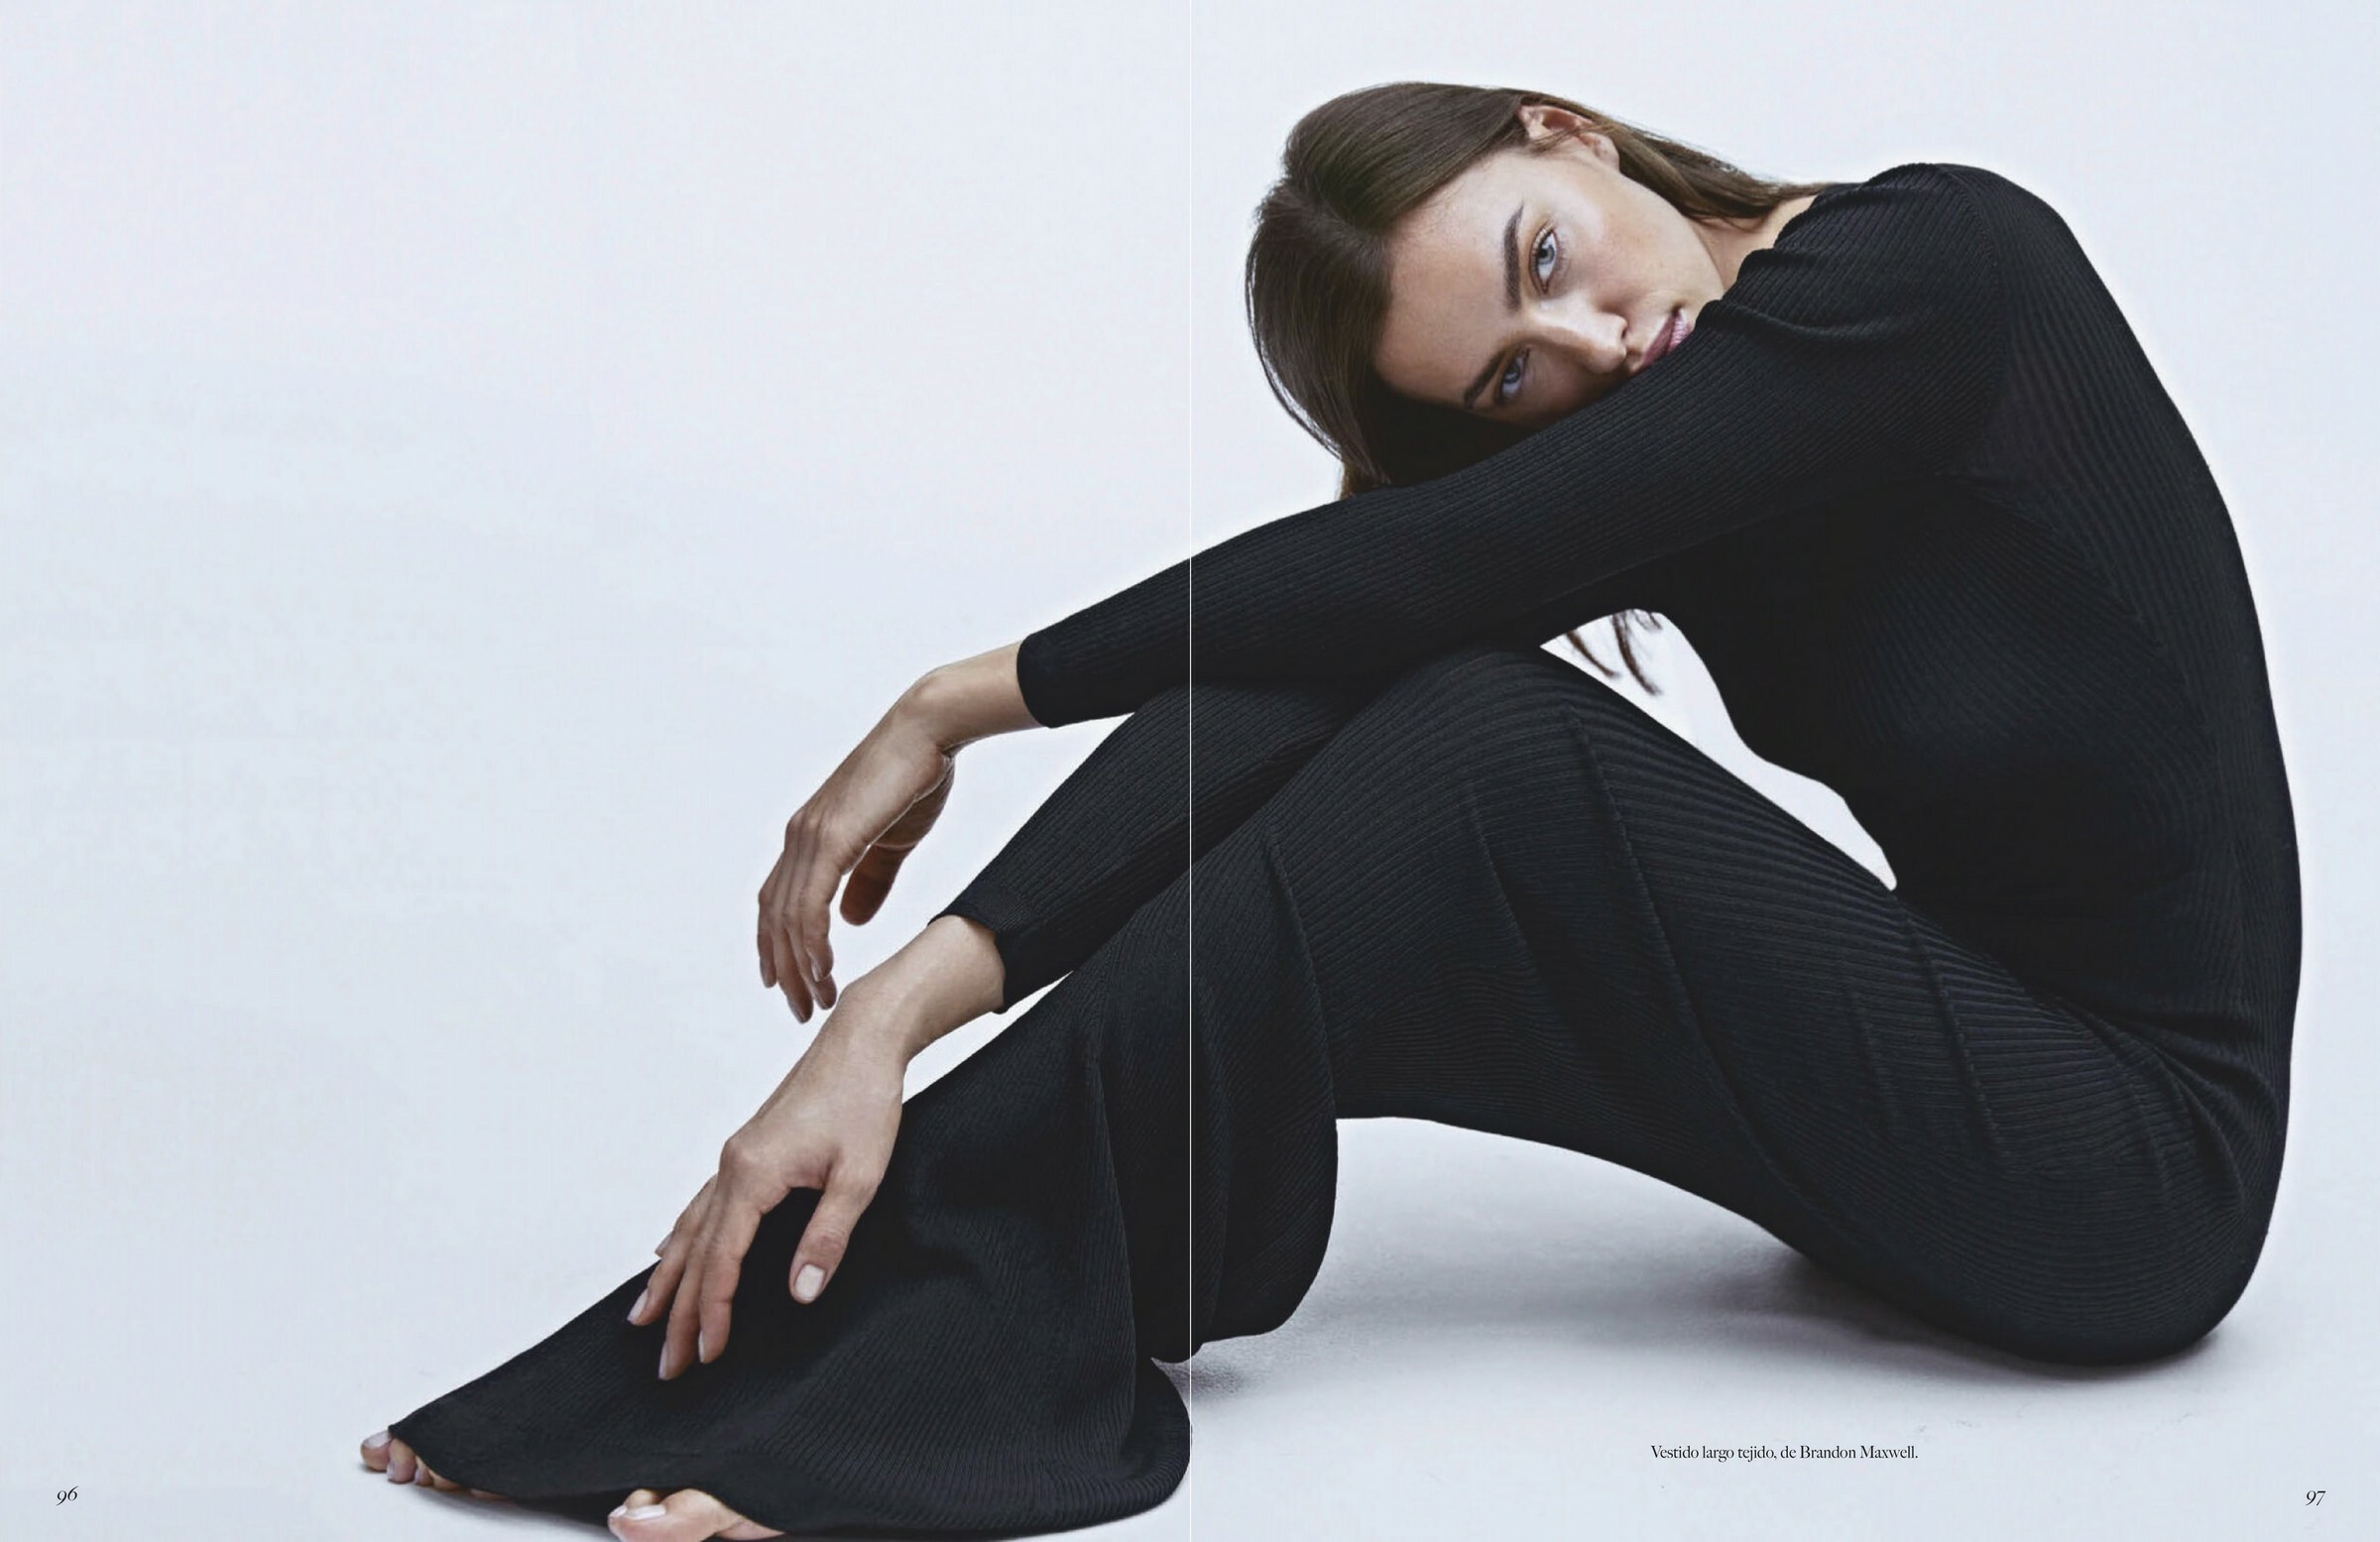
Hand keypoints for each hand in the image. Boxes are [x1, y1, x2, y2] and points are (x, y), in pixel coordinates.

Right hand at [630, 992, 908, 1379]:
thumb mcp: (860, 1176)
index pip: (723, 1261)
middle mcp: (734, 1166)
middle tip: (666, 1364)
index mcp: (754, 1175)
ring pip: (690, 1228)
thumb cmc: (865, 1101)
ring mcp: (737, 1156)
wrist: (863, 1041)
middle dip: (678, 1312)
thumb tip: (800, 1294)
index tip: (708, 1354)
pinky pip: (703, 1204)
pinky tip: (669, 1251)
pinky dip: (682, 1236)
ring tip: (643, 1318)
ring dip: (669, 1277)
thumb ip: (827, 1237)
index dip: (713, 1312)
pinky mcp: (749, 1149)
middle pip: (696, 1252)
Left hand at [758, 691, 956, 1020]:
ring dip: (799, 966)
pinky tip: (824, 970)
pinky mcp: (830, 838)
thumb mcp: (891, 842)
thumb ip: (869, 881)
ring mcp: (810, 837)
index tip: (789, 984)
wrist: (929, 731)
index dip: (777, 946)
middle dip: (785, 970)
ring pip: (787, 918)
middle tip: (803, 1010)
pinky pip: (809, 904)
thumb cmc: (915, 776)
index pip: (778, 902)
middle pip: (774, 918)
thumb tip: (852, 920)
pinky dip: (811, 943)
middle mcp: (799, 838)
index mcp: (810, 837)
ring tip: (817, 1001)